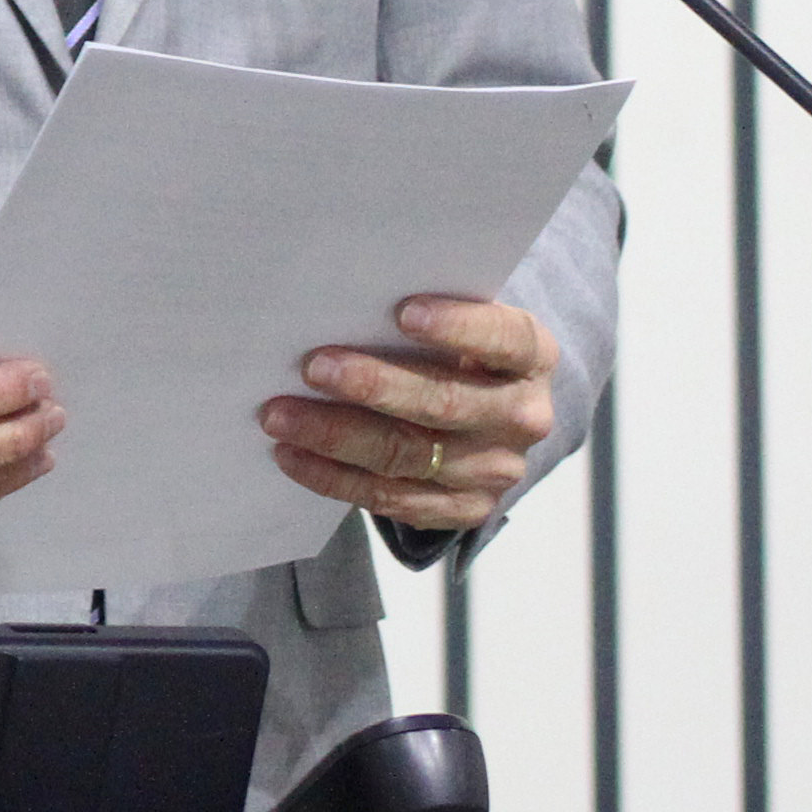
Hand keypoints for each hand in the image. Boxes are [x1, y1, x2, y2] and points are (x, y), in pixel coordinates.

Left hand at [257, 293, 558, 532]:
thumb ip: (421, 315)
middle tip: (311, 367)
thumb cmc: (453, 349)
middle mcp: (524, 416)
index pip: (505, 338)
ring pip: (410, 456)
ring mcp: (498, 470)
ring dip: (336, 436)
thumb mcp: (458, 321)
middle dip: (374, 386)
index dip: (458, 327)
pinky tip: (291, 456)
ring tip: (278, 416)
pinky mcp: (466, 509)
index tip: (402, 312)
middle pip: (446, 404)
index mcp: (532, 355)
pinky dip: (334, 478)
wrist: (487, 413)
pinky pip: (392, 499)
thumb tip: (337, 302)